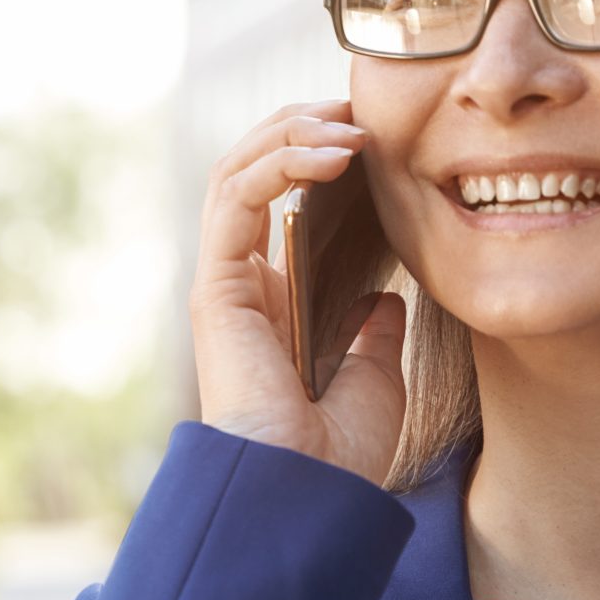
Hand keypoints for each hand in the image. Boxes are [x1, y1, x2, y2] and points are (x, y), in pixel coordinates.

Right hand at [188, 96, 406, 485]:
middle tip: (358, 107)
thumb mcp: (375, 380)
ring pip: (236, 171)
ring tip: (348, 120)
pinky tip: (333, 152)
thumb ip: (372, 334)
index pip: (281, 202)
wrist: (308, 493)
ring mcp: (225, 282)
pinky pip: (235, 196)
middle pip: (253, 173)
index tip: (378, 138)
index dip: (320, 158)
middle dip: (302, 128)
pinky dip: (280, 161)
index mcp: (273, 305)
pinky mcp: (217, 284)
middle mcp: (242, 286)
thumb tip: (382, 299)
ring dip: (292, 133)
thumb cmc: (335, 455)